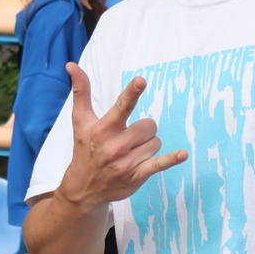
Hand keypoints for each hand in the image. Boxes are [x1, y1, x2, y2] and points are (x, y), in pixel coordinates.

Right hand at [55, 63, 187, 212]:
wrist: (83, 188)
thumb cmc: (85, 148)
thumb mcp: (81, 121)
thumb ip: (81, 92)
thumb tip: (72, 65)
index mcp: (103, 129)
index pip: (121, 107)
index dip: (132, 92)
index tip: (141, 81)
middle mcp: (115, 145)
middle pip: (149, 125)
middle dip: (144, 129)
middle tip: (129, 137)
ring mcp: (127, 162)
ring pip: (155, 142)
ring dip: (148, 145)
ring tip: (131, 152)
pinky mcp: (137, 176)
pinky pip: (159, 164)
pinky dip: (171, 159)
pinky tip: (182, 154)